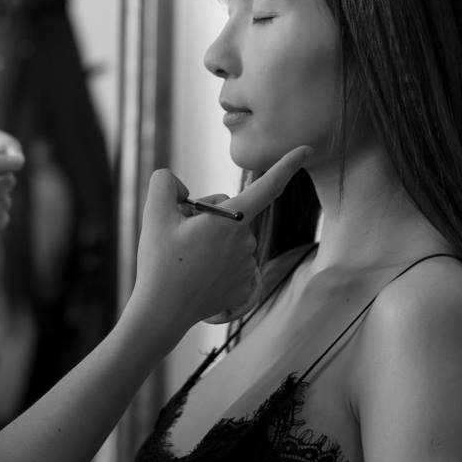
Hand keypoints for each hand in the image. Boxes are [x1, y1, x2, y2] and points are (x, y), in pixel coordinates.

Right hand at [126, 145, 311, 337]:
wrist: (161, 312)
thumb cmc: (160, 262)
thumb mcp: (154, 213)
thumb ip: (166, 183)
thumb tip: (183, 189)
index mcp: (230, 221)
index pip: (267, 186)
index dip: (288, 165)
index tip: (306, 149)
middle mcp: (246, 242)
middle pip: (233, 212)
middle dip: (209, 214)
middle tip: (181, 234)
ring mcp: (248, 267)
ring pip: (232, 237)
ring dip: (212, 239)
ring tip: (187, 258)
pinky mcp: (246, 287)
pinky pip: (235, 261)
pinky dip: (218, 263)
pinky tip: (199, 274)